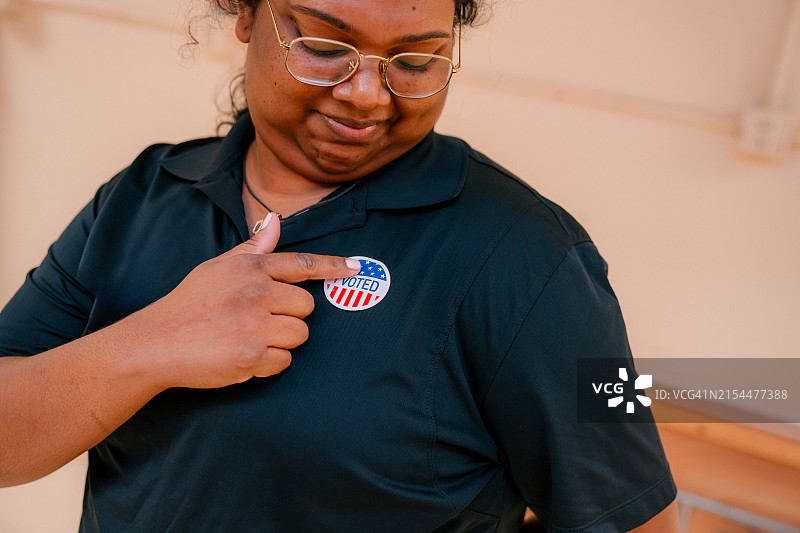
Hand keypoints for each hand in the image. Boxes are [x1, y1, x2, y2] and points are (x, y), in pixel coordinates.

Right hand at [133, 213, 360, 389]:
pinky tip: (243, 356)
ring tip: (249, 338)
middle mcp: (256, 292)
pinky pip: (284, 361)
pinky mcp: (251, 356)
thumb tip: (275, 219)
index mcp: (249, 268)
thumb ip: (253, 249)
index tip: (354, 268)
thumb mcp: (218, 267)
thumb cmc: (189, 303)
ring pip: (299, 335)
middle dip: (290, 316)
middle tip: (260, 320)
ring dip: (281, 341)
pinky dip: (268, 364)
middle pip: (306, 307)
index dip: (332, 267)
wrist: (156, 342)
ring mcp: (254, 325)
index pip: (301, 265)